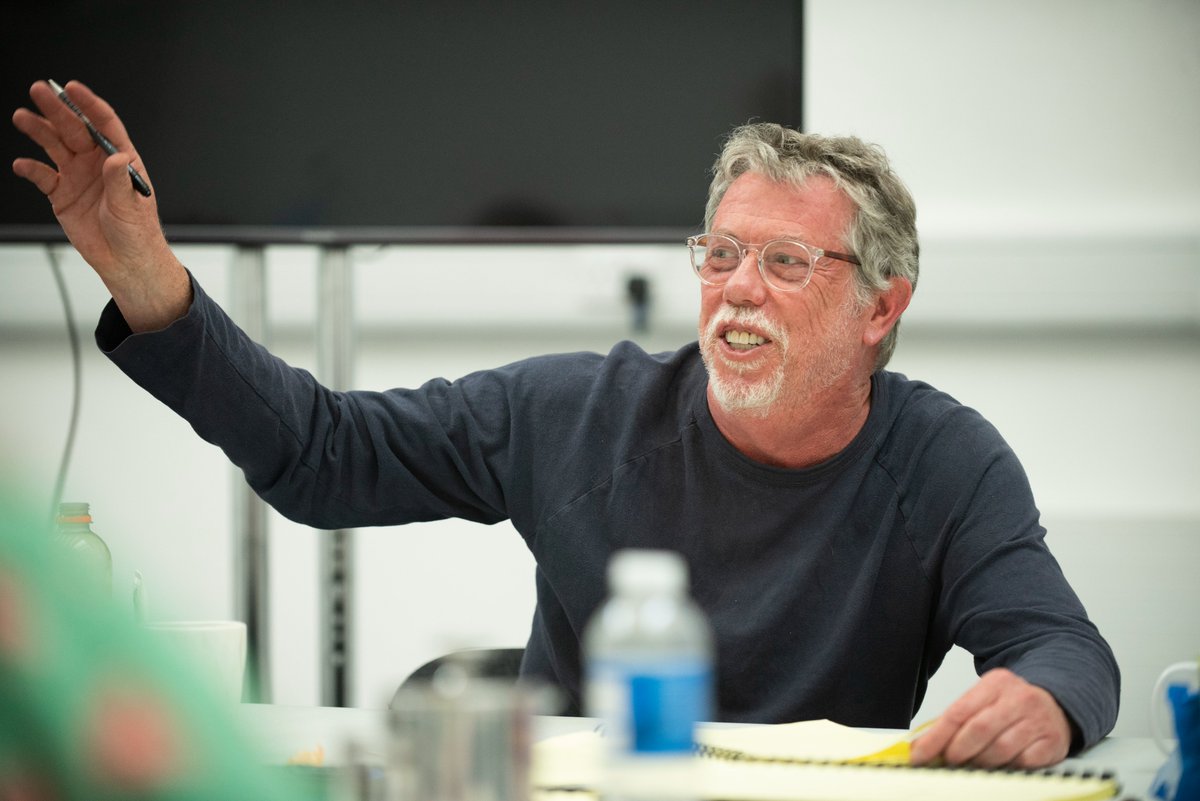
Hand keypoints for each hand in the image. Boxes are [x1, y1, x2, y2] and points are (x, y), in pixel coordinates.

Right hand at [12, 80, 189, 331]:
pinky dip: (31, 169)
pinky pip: (42, 176)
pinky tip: (22, 164)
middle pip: (75, 129)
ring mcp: (78, 177)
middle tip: (39, 90)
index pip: (105, 125)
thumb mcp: (132, 207)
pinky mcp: (62, 195)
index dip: (89, 104)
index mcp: (121, 161)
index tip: (73, 88)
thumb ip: (120, 181)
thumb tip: (116, 156)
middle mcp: (97, 164)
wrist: (125, 262)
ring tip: (22, 117)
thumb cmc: (138, 234)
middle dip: (57, 109)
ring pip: (55, 146)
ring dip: (39, 131)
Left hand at [909, 668, 1071, 768]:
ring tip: (973, 765)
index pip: (958, 711)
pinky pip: (1024, 762)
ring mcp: (1038, 720)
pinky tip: (1002, 766)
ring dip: (981, 762)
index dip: (936, 737)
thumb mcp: (984, 701)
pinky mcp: (1053, 742)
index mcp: (995, 683)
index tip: (919, 755)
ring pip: (1001, 749)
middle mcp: (1018, 698)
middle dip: (958, 751)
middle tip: (948, 762)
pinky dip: (1008, 767)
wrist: (1058, 705)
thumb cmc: (1012, 706)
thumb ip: (956, 719)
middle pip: (979, 729)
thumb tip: (922, 744)